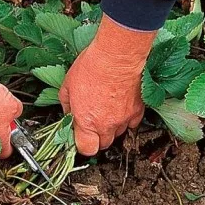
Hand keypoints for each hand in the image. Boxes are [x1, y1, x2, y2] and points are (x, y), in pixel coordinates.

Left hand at [59, 14, 156, 155]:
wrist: (116, 56)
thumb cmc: (92, 66)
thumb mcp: (67, 86)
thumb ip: (67, 106)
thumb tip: (68, 113)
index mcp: (86, 121)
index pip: (86, 149)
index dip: (83, 144)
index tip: (81, 136)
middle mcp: (105, 124)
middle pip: (103, 145)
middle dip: (96, 136)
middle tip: (93, 121)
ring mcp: (123, 120)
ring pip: (117, 134)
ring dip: (111, 127)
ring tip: (107, 109)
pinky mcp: (137, 111)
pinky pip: (132, 124)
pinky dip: (126, 119)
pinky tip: (120, 107)